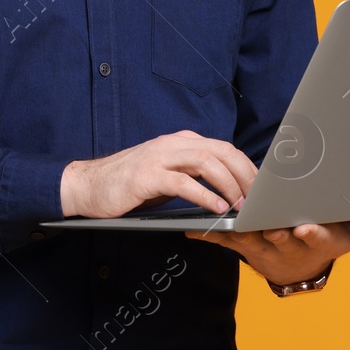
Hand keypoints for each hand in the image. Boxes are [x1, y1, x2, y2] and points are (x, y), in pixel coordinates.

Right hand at [60, 130, 255, 218]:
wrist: (88, 185)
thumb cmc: (129, 184)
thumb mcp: (167, 173)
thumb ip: (192, 174)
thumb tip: (226, 189)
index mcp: (181, 141)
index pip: (225, 148)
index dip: (248, 168)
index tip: (262, 189)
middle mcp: (173, 144)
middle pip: (221, 152)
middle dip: (245, 175)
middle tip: (259, 199)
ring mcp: (159, 157)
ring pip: (206, 163)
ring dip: (229, 185)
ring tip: (241, 205)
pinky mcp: (146, 175)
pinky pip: (182, 182)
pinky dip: (203, 195)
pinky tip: (216, 208)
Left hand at [185, 216, 349, 285]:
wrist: (298, 266)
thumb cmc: (325, 240)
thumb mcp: (348, 237)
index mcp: (312, 239)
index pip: (313, 236)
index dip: (310, 233)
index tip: (305, 228)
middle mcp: (286, 243)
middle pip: (280, 237)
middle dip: (274, 231)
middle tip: (268, 227)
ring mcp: (262, 245)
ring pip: (250, 239)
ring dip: (237, 232)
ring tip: (226, 223)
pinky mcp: (243, 245)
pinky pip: (224, 240)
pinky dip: (207, 236)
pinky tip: (190, 229)